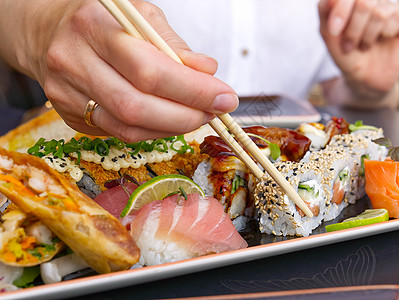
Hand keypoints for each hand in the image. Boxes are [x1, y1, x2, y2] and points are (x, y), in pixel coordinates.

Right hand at [0, 0, 237, 141]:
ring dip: (172, 128)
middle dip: (186, 115)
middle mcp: (73, 62)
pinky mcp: (68, 116)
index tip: (225, 96)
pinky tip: (171, 121)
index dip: (192, 89)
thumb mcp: (140, 16)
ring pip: (128, 128)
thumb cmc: (102, 21)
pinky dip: (153, 132)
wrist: (47, 32)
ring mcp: (65, 94)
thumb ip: (174, 45)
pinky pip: (119, 134)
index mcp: (93, 26)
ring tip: (198, 116)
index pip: (149, 69)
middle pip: (137, 106)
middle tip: (215, 111)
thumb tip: (208, 72)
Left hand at [318, 0, 398, 95]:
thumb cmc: (346, 54)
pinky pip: (398, 18)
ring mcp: (391, 8)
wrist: (363, 78)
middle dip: (353, 28)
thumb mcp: (329, 35)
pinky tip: (383, 40)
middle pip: (364, 2)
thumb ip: (325, 10)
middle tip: (349, 45)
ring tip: (364, 46)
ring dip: (367, 36)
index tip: (333, 31)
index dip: (340, 10)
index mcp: (353, 1)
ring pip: (379, 12)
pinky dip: (385, 34)